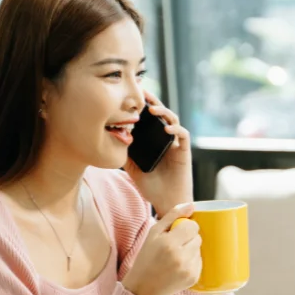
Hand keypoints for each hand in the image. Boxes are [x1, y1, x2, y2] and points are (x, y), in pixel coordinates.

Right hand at [123, 204, 202, 294]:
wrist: (143, 287)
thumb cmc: (146, 257)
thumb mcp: (153, 233)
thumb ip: (172, 216)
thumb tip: (191, 205)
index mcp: (169, 243)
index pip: (193, 227)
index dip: (186, 227)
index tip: (178, 231)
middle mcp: (180, 257)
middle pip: (198, 238)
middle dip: (188, 238)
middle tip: (175, 245)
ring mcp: (188, 269)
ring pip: (199, 249)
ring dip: (190, 250)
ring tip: (175, 257)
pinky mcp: (194, 278)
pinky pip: (199, 261)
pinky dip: (191, 261)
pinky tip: (178, 266)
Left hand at [124, 90, 192, 216]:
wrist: (166, 202)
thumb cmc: (151, 186)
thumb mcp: (132, 168)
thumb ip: (124, 154)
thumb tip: (110, 140)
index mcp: (154, 140)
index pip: (149, 119)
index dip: (142, 106)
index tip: (131, 95)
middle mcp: (166, 139)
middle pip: (161, 114)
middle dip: (153, 102)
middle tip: (142, 92)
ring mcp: (176, 144)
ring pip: (173, 120)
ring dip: (164, 112)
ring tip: (153, 110)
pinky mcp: (184, 152)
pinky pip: (183, 135)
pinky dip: (176, 130)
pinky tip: (166, 129)